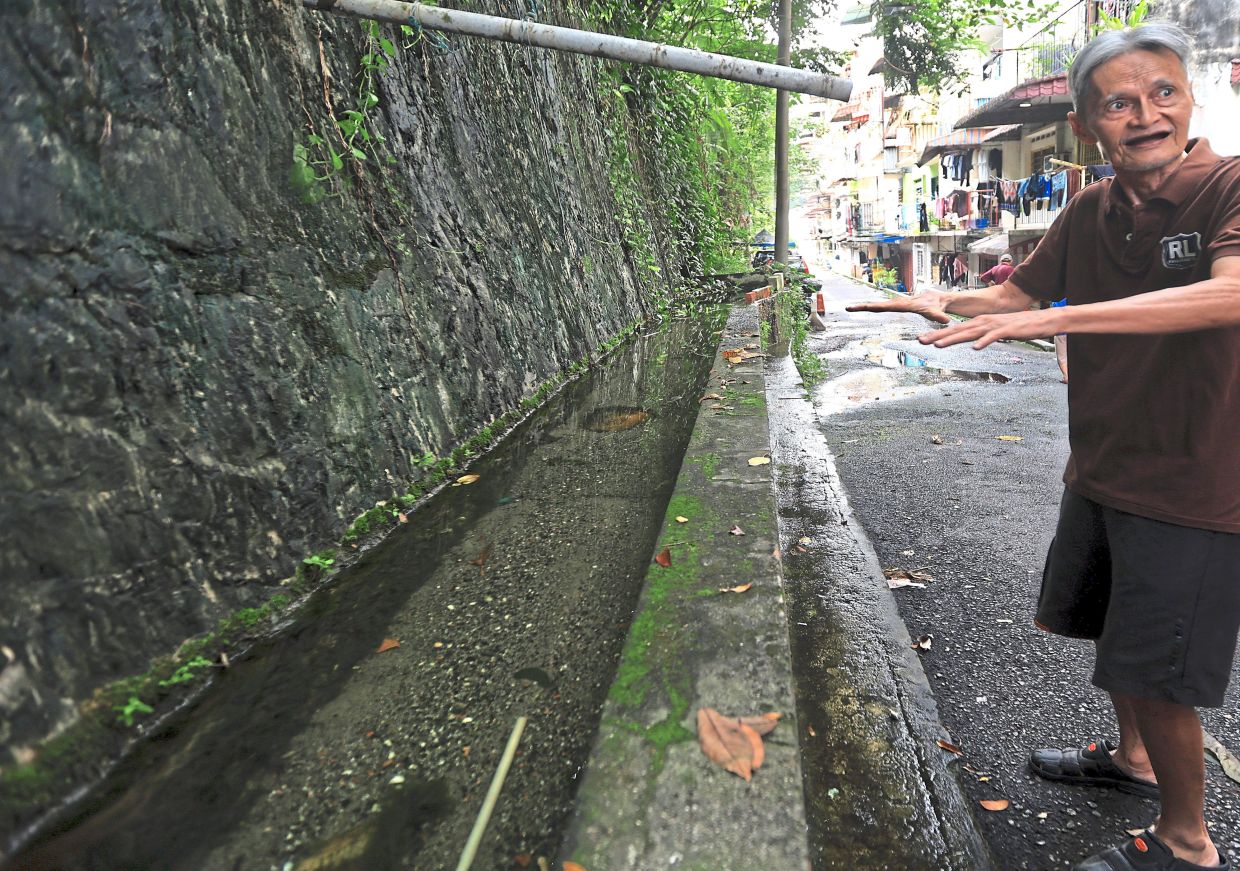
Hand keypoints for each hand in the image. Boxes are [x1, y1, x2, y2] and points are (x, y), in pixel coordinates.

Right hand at [845, 290, 951, 323]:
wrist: (937, 298)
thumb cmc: (936, 306)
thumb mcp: (938, 312)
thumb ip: (940, 316)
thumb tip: (945, 321)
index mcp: (903, 305)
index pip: (886, 307)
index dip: (874, 307)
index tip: (862, 307)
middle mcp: (897, 304)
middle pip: (877, 305)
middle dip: (863, 306)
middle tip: (848, 307)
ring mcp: (896, 305)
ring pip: (877, 305)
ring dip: (863, 307)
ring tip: (849, 308)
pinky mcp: (896, 307)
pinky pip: (881, 308)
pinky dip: (870, 308)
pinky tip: (862, 309)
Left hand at [919, 309, 1057, 349]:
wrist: (1041, 320)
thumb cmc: (1017, 327)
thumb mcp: (995, 331)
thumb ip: (982, 335)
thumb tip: (971, 342)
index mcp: (979, 323)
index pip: (954, 329)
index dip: (937, 334)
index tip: (922, 340)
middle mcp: (983, 322)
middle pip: (957, 330)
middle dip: (937, 336)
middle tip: (920, 341)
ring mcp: (994, 326)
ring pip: (970, 333)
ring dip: (954, 339)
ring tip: (939, 345)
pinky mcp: (1007, 330)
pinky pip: (993, 337)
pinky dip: (984, 342)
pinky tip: (975, 348)